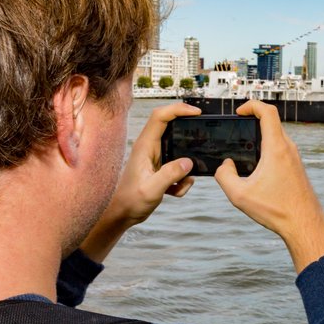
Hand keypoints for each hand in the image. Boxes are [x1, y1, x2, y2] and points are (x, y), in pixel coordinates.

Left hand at [78, 102, 199, 261]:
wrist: (122, 214)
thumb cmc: (130, 201)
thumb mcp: (151, 189)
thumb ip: (170, 175)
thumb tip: (189, 162)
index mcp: (145, 146)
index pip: (161, 116)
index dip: (179, 109)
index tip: (197, 113)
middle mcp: (150, 148)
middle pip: (172, 127)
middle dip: (188, 135)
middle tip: (201, 142)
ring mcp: (156, 158)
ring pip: (179, 151)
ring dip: (186, 168)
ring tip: (180, 186)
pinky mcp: (161, 168)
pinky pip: (179, 167)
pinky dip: (182, 180)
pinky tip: (174, 192)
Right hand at [214, 100, 323, 272]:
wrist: (305, 224)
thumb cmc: (277, 210)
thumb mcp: (239, 195)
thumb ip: (224, 176)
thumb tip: (225, 165)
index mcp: (277, 148)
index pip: (268, 112)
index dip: (252, 105)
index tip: (239, 112)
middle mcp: (289, 149)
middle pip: (271, 123)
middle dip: (252, 121)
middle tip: (238, 129)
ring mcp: (295, 158)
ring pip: (276, 137)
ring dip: (260, 138)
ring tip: (244, 149)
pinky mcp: (296, 168)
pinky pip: (280, 150)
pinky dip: (267, 151)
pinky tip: (256, 167)